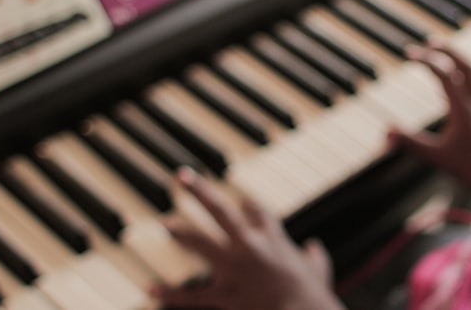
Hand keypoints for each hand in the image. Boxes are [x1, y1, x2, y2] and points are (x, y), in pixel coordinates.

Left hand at [150, 169, 344, 309]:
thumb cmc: (313, 295)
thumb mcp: (318, 271)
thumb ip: (314, 258)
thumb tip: (314, 249)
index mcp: (273, 237)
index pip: (256, 210)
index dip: (248, 204)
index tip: (242, 200)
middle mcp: (250, 245)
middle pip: (220, 210)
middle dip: (199, 191)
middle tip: (182, 176)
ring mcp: (234, 268)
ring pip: (200, 243)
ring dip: (180, 232)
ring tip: (165, 223)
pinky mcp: (224, 294)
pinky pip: (192, 294)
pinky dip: (171, 293)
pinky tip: (152, 288)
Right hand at [389, 41, 470, 185]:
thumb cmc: (466, 168)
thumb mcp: (435, 156)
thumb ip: (410, 143)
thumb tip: (386, 132)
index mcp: (463, 108)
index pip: (444, 73)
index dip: (425, 60)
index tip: (407, 54)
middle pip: (465, 65)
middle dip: (447, 50)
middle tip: (428, 42)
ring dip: (464, 60)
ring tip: (449, 55)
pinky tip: (469, 78)